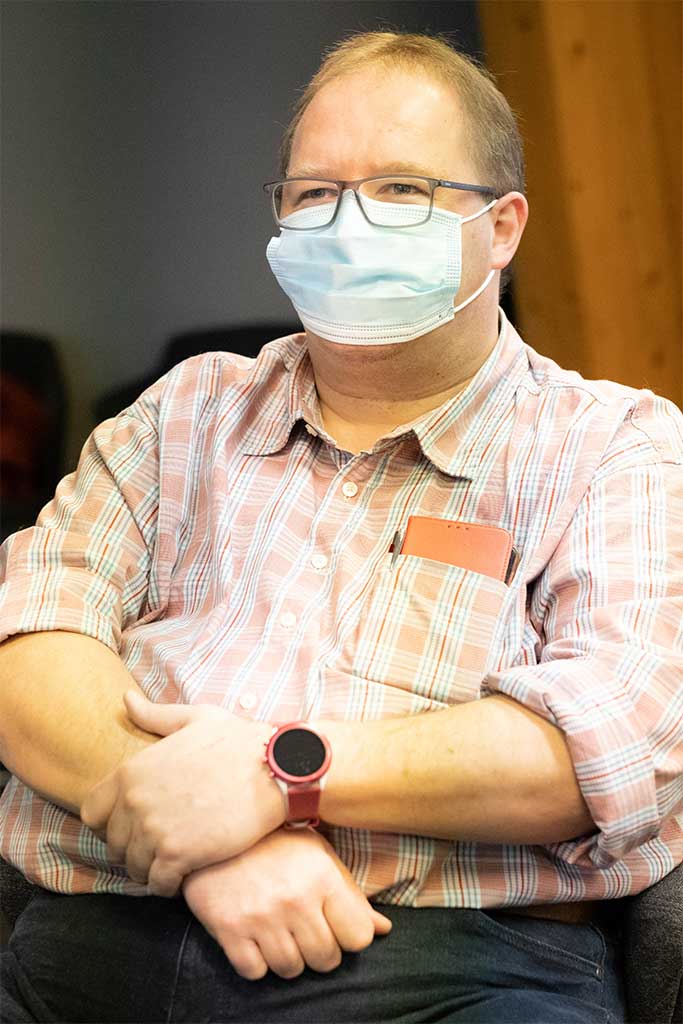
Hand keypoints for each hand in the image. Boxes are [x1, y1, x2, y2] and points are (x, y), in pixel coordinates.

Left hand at [80, 691, 284, 896]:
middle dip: (133, 848)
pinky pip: (157, 884)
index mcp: (132, 771)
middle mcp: (135, 802)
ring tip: (173, 860)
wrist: (275, 769)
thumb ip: (155, 715)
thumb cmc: (239, 742)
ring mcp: (154, 830)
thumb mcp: (194, 719)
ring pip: (134, 868)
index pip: (92, 812)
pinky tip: (185, 873)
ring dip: (151, 868)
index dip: (110, 822)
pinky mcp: (178, 855)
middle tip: (159, 844)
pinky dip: (168, 884)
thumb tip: (125, 699)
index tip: (133, 825)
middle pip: (113, 844)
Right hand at [182, 826, 392, 980]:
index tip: (334, 923)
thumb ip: (351, 894)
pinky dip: (256, 961)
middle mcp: (295, 899)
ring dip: (288, 956)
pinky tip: (255, 936)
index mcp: (322, 877)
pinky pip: (255, 972)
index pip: (358, 937)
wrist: (216, 827)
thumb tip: (383, 929)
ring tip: (279, 929)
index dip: (348, 934)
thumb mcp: (318, 854)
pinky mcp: (229, 929)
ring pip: (291, 970)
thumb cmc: (275, 840)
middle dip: (319, 949)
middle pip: (326, 959)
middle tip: (303, 927)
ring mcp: (260, 916)